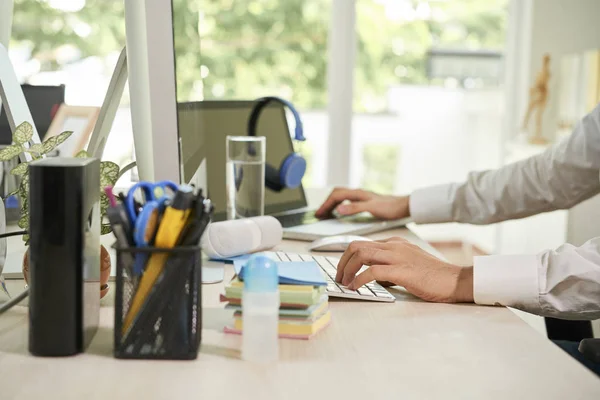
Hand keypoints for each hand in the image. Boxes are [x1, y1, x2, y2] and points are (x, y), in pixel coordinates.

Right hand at [315, 188, 409, 219]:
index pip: (336, 196)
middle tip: (319, 214)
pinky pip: (347, 201)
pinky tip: (340, 212)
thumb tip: (339, 209)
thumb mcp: (372, 208)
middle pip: (336, 194)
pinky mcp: (365, 201)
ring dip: (332, 204)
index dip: (326, 205)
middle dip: (326, 203)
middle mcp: (358, 193)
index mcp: (358, 194)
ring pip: (341, 197)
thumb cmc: (391, 207)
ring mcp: (361, 197)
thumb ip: (355, 208)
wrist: (404, 206)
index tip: (319, 214)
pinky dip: (339, 205)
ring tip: (326, 213)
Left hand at [336, 237, 473, 302]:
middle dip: (342, 262)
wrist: (456, 280)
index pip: (361, 243)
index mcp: (394, 243)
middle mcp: (394, 246)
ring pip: (361, 254)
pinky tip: (356, 288)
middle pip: (356, 246)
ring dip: (347, 270)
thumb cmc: (433, 276)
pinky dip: (359, 280)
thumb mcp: (408, 264)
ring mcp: (398, 256)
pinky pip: (372, 272)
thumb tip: (371, 276)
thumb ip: (389, 266)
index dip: (346, 257)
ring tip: (344, 283)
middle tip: (339, 278)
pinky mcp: (402, 270)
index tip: (341, 270)